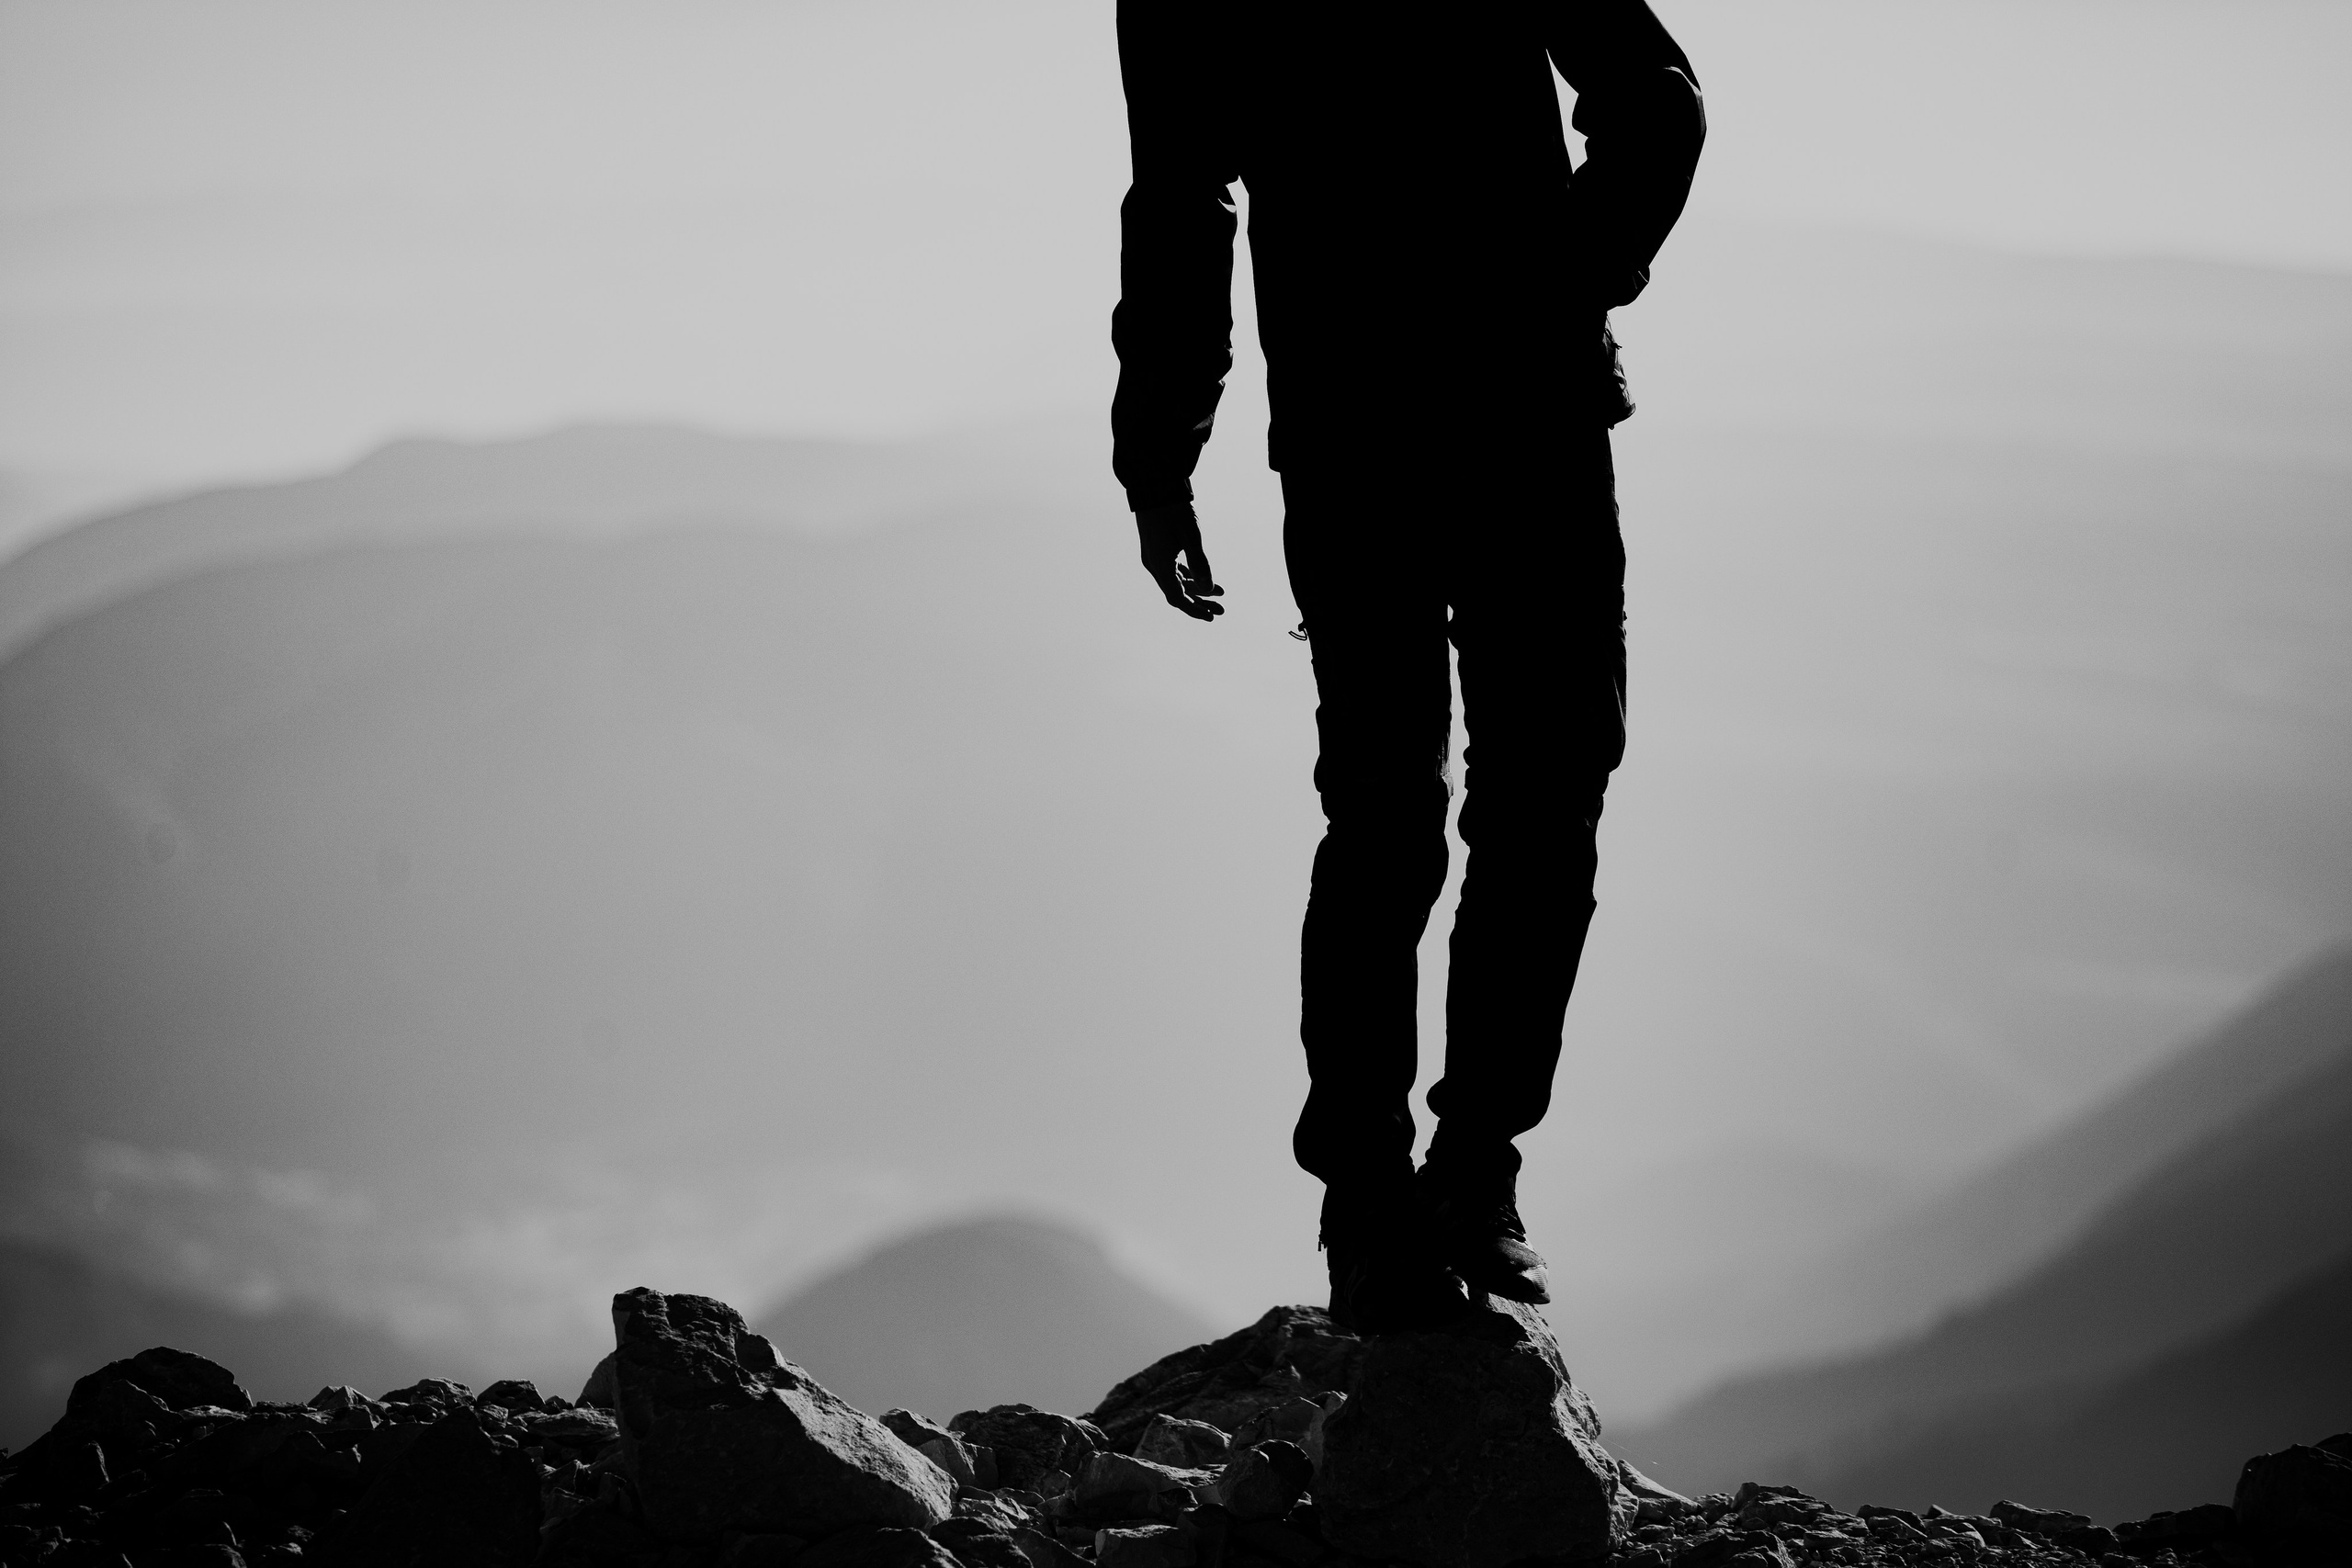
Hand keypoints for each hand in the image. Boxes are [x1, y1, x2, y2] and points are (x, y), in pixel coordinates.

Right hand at [1135, 502, 1224, 621]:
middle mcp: (1154, 565)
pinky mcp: (1158, 550)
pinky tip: (1206, 579)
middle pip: (1178, 593)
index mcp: (1160, 564)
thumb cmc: (1172, 508)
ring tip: (1220, 594)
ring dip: (1197, 589)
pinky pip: (1175, 570)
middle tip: (1221, 610)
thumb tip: (1209, 589)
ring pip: (1177, 582)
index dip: (1194, 610)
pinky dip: (1190, 576)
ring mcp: (1155, 557)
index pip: (1177, 598)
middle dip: (1199, 603)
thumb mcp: (1191, 535)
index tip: (1211, 616)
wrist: (1153, 484)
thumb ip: (1200, 563)